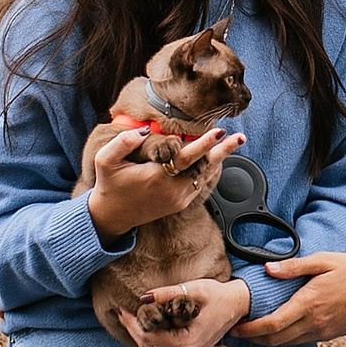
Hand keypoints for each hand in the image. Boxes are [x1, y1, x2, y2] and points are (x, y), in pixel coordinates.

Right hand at [88, 119, 232, 238]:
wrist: (113, 215)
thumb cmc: (109, 184)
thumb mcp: (105, 160)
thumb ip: (122, 143)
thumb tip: (143, 130)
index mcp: (156, 177)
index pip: (186, 158)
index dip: (203, 144)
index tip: (218, 132)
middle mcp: (172, 189)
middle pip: (204, 167)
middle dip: (223, 150)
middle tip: (240, 137)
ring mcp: (178, 198)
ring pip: (205, 175)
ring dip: (220, 159)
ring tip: (235, 143)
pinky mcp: (180, 202)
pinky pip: (200, 184)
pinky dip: (210, 169)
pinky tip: (218, 158)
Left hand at [126, 276, 251, 346]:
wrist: (237, 306)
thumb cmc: (218, 296)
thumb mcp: (193, 290)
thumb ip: (168, 294)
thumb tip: (144, 297)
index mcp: (187, 342)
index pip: (149, 337)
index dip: (132, 323)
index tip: (122, 309)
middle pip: (148, 346)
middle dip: (133, 329)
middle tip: (121, 312)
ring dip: (140, 334)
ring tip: (129, 317)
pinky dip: (152, 339)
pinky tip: (145, 325)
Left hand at [238, 251, 345, 346]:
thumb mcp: (324, 260)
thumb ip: (294, 266)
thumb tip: (268, 269)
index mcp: (309, 303)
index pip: (272, 324)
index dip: (251, 330)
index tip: (236, 328)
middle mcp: (314, 322)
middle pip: (275, 340)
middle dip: (254, 339)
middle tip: (237, 332)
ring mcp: (322, 331)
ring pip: (287, 343)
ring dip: (268, 341)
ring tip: (253, 333)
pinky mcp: (329, 334)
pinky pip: (301, 341)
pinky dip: (285, 339)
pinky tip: (278, 330)